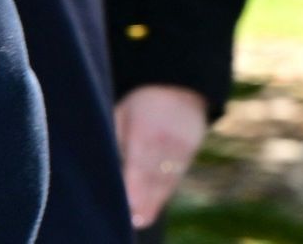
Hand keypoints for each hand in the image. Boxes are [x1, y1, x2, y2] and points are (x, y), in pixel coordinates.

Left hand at [116, 84, 209, 228]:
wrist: (178, 83)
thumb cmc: (139, 101)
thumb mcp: (121, 113)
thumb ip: (117, 140)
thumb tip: (110, 167)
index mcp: (145, 128)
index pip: (140, 163)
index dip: (135, 186)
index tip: (130, 205)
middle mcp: (167, 139)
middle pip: (155, 175)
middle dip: (145, 200)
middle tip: (135, 220)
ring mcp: (183, 145)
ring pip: (168, 178)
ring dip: (156, 200)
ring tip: (143, 219)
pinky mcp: (192, 148)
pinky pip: (177, 173)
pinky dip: (166, 189)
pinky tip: (155, 203)